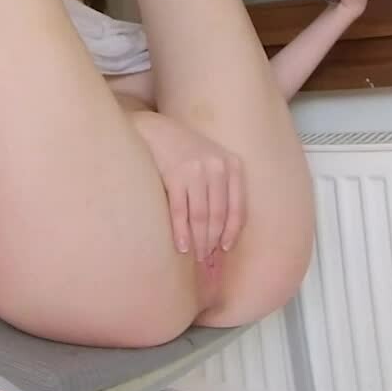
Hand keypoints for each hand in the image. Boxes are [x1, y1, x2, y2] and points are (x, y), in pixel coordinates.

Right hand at [132, 110, 246, 265]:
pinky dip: (181, 232)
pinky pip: (180, 211)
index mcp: (232, 165)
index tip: (224, 248)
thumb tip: (222, 230)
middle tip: (206, 259)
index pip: (237, 207)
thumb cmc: (183, 152)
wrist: (154, 131)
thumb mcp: (210, 163)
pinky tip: (181, 246)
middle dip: (212, 240)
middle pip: (218, 214)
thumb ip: (221, 188)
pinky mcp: (175, 175)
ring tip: (195, 256)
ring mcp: (196, 170)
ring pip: (201, 216)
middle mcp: (217, 167)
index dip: (231, 232)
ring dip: (199, 240)